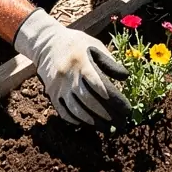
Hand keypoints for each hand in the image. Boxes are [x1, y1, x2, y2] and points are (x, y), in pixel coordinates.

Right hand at [15, 8, 130, 126]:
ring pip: (76, 109)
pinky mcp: (52, 94)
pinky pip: (64, 112)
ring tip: (107, 127)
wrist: (47, 44)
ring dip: (93, 120)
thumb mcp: (93, 45)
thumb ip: (109, 61)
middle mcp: (68, 75)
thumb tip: (125, 77)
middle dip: (105, 113)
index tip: (124, 107)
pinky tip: (88, 123)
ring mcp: (58, 86)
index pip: (98, 83)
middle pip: (88, 99)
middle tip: (120, 122)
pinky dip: (76, 120)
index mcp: (81, 61)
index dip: (112, 97)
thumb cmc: (76, 44)